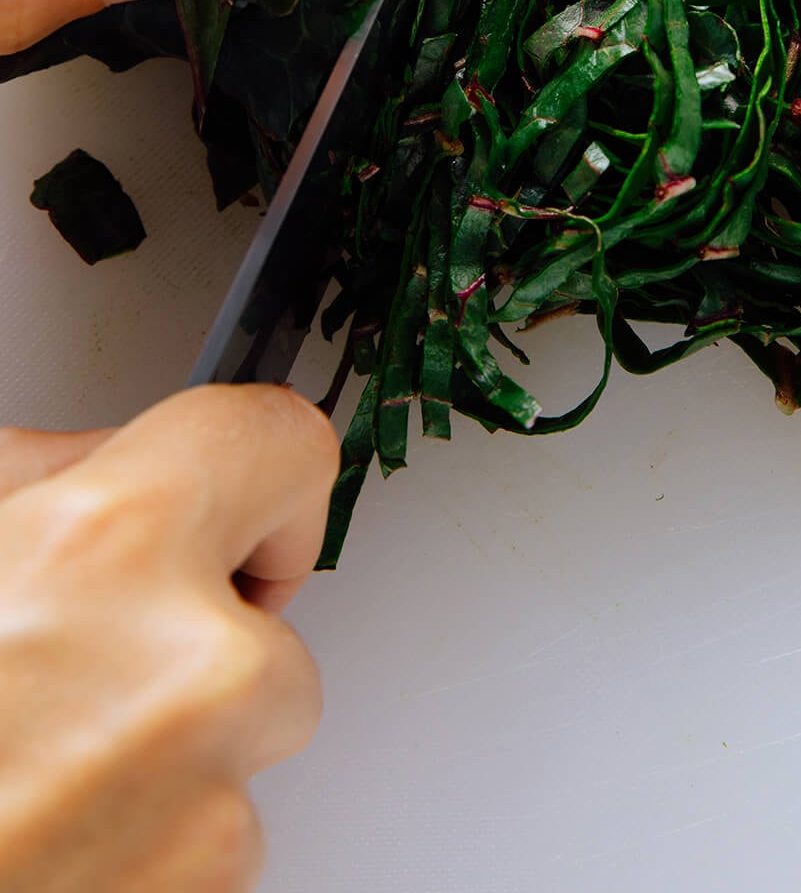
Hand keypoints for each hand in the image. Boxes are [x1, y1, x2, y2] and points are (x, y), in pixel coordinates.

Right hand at [0, 384, 339, 890]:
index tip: (253, 501)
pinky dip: (147, 845)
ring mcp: (206, 812)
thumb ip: (46, 480)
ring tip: (29, 779)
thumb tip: (124, 465)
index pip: (282, 443)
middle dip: (192, 650)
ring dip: (167, 760)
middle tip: (69, 684)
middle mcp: (190, 673)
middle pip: (270, 629)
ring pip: (242, 750)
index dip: (262, 475)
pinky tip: (46, 839)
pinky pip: (210, 843)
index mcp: (110, 547)